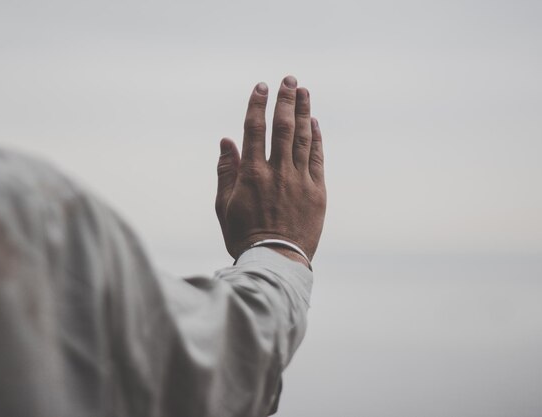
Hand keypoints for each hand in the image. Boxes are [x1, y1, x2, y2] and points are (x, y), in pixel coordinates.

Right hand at [215, 75, 325, 262]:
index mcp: (252, 174)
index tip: (261, 87)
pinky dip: (316, 139)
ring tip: (304, 92)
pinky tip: (315, 124)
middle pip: (283, 127)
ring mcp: (299, 181)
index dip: (257, 105)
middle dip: (286, 100)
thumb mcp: (224, 205)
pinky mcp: (317, 192)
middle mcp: (277, 172)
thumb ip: (226, 170)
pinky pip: (317, 158)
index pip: (255, 129)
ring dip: (304, 112)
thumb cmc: (244, 235)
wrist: (275, 261)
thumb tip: (226, 140)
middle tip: (289, 79)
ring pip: (302, 138)